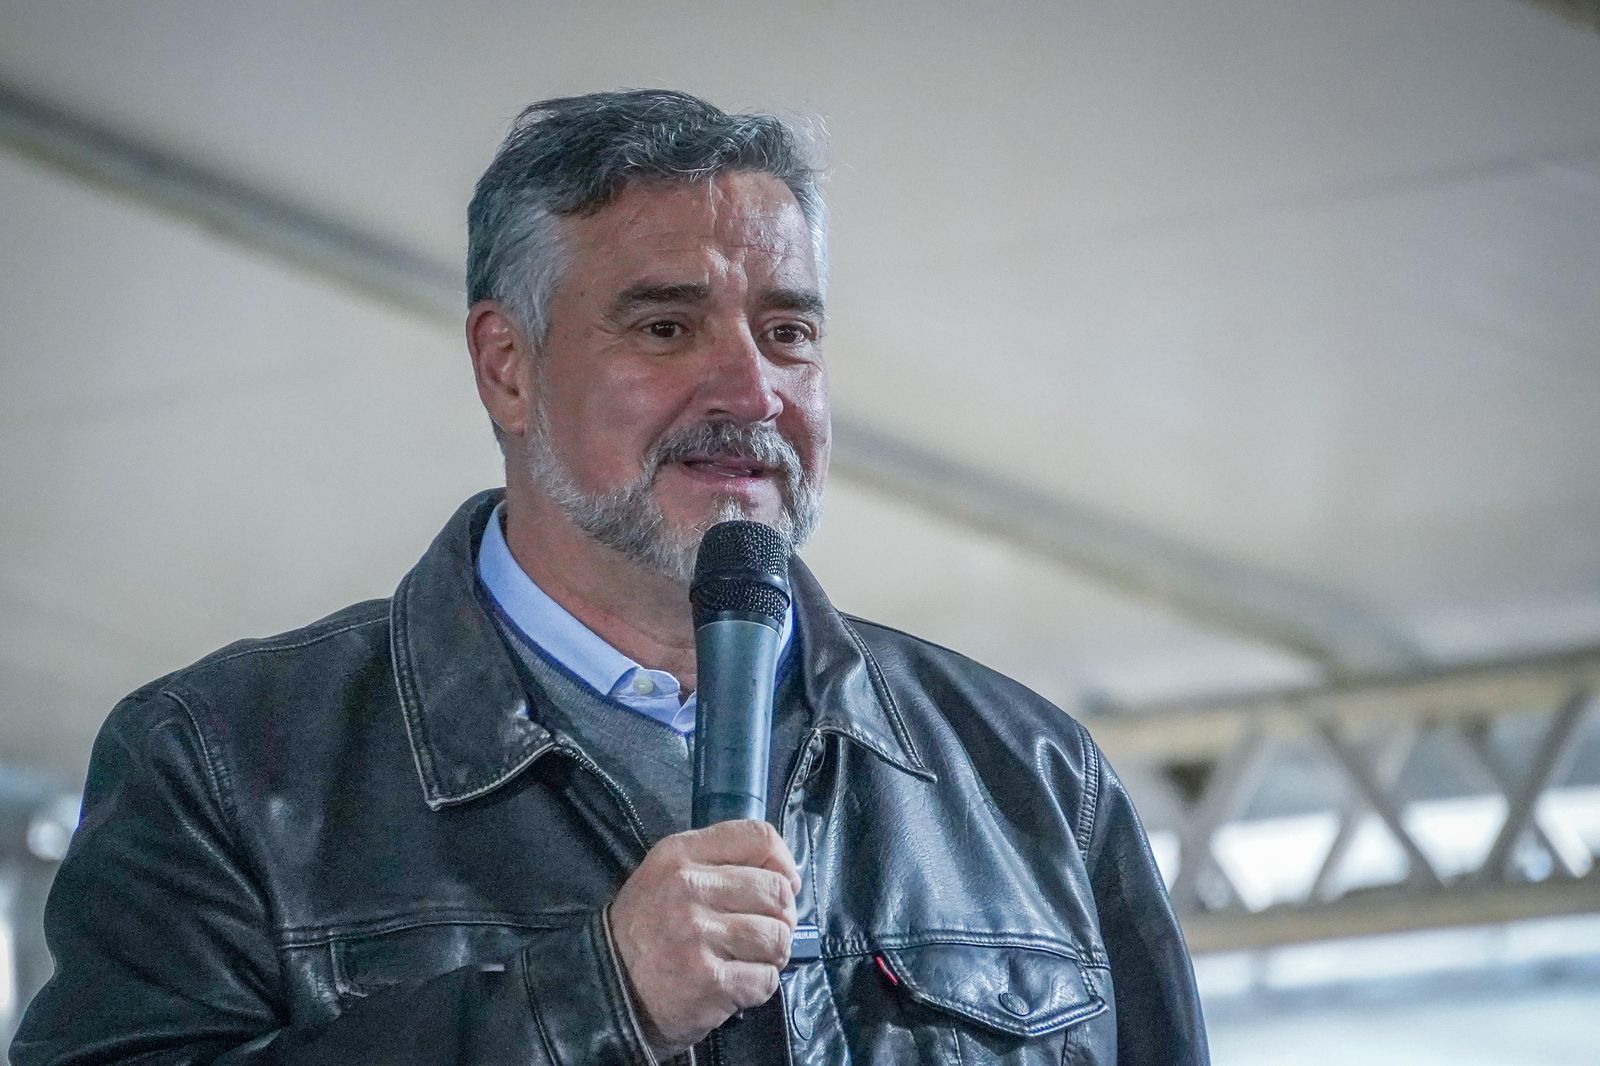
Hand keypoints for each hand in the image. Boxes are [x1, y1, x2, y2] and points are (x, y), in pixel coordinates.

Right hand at [608, 820, 800, 1056]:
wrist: (608, 989)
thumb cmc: (648, 929)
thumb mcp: (668, 874)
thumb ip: (719, 862)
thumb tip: (786, 877)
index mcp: (681, 854)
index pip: (760, 838)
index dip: (784, 864)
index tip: (782, 887)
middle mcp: (689, 887)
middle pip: (777, 891)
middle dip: (781, 918)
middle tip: (762, 934)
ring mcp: (698, 934)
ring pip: (777, 937)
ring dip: (772, 955)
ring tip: (747, 960)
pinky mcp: (709, 980)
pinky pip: (766, 979)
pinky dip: (758, 986)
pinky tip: (734, 985)